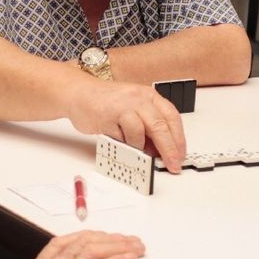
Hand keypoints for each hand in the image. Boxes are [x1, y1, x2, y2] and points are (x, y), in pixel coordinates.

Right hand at [67, 81, 186, 170]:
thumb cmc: (107, 103)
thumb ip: (148, 127)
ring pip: (139, 132)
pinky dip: (123, 145)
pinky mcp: (106, 116)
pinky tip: (122, 144)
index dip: (178, 139)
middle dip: (168, 149)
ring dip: (141, 148)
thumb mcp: (134, 109)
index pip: (172, 117)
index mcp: (149, 95)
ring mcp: (121, 106)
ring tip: (138, 153)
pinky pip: (120, 137)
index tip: (180, 155)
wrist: (79, 93)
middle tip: (172, 164)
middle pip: (159, 126)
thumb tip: (161, 151)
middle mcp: (138, 98)